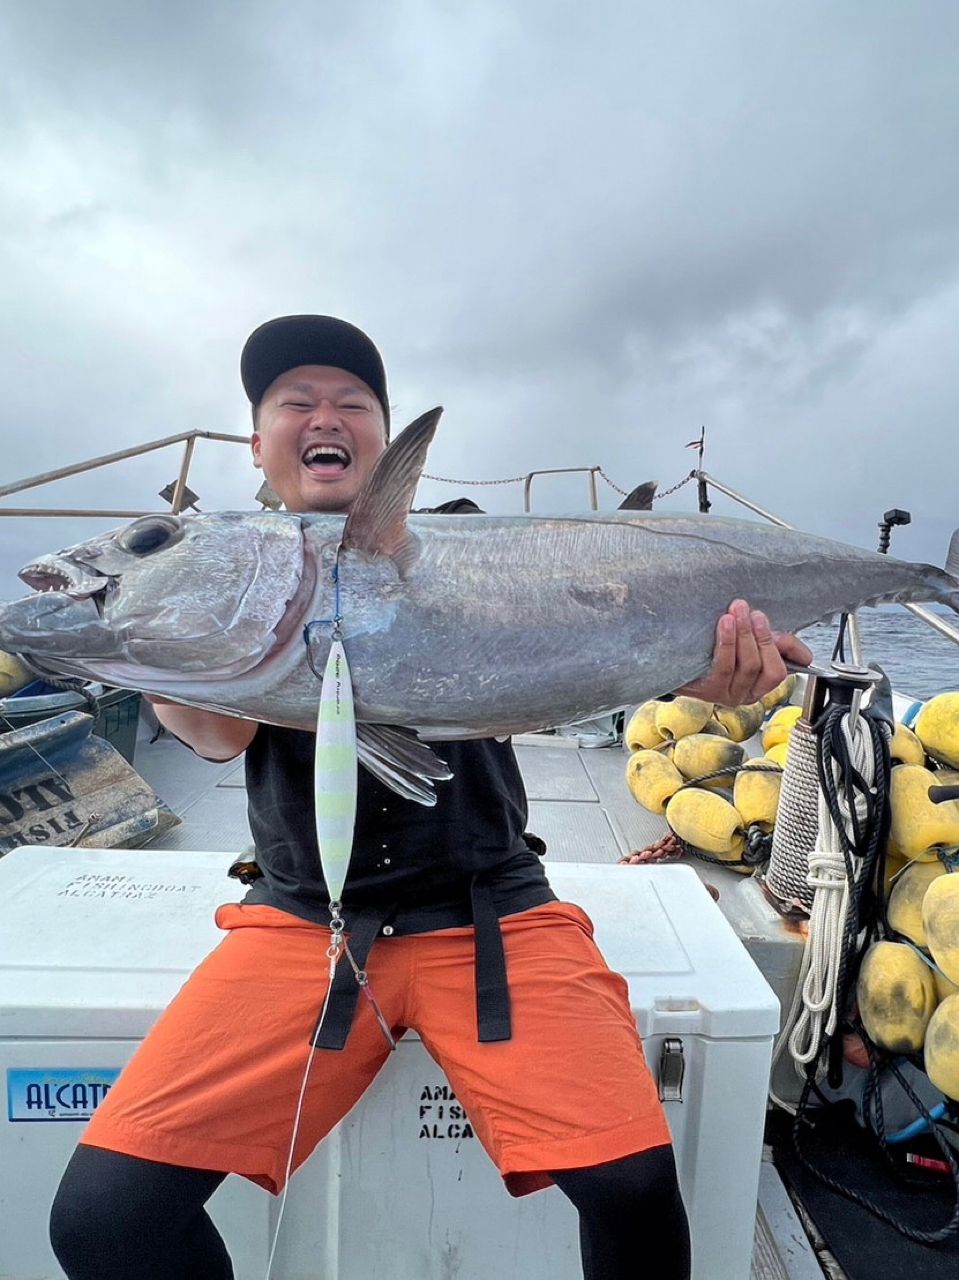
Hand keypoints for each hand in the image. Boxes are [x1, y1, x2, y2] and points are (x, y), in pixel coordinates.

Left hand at [679, 599, 812, 705]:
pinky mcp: (709, 690)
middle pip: (766, 668)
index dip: (789, 653)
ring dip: (746, 635)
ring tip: (739, 612)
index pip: (782, 671)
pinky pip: (724, 666)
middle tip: (755, 614)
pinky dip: (727, 642)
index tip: (784, 633)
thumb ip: (773, 644)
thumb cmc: (712, 652)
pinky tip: (725, 623)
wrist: (674, 662)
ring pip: (748, 666)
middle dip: (763, 637)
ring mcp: (728, 694)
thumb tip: (801, 652)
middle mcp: (746, 694)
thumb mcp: (747, 645)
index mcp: (759, 684)